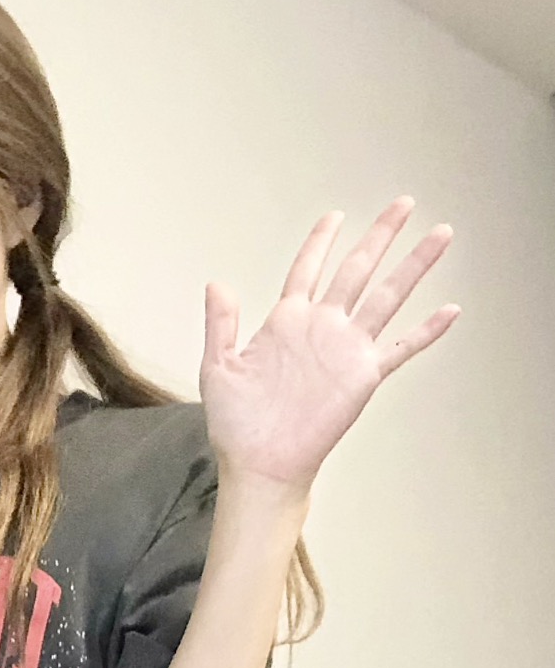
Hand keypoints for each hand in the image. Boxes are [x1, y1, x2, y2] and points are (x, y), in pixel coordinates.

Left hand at [198, 197, 458, 491]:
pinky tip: (450, 311)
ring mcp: (345, 350)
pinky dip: (426, 331)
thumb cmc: (236, 426)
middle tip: (404, 203)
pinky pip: (401, 348)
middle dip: (381, 235)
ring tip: (440, 234)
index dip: (321, 241)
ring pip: (387, 296)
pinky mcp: (362, 376)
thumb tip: (217, 283)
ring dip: (415, 266)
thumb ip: (220, 324)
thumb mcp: (217, 369)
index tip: (335, 215)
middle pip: (358, 268)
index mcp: (286, 322)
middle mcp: (321, 328)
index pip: (308, 268)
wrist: (259, 464)